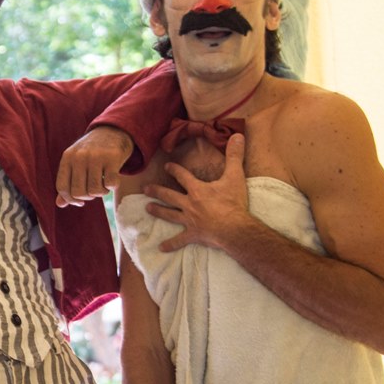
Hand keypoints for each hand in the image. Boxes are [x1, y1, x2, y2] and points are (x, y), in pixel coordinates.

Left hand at [55, 126, 132, 206]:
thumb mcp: (75, 162)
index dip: (70, 200)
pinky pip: (110, 184)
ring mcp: (96, 156)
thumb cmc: (91, 152)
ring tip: (103, 185)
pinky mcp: (112, 157)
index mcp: (67, 158)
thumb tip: (60, 204)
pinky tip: (112, 180)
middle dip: (87, 198)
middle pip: (78, 192)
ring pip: (94, 191)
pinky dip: (112, 186)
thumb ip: (67, 182)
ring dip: (101, 193)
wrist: (113, 131)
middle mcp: (79, 156)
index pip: (62, 187)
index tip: (80, 202)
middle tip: (93, 192)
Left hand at [144, 133, 252, 251]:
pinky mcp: (193, 235)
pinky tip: (161, 247)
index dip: (174, 170)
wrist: (234, 228)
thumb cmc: (233, 203)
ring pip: (169, 215)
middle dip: (157, 191)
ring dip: (158, 211)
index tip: (166, 166)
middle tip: (145, 188)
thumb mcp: (235, 176)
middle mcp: (189, 204)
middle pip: (169, 196)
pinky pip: (179, 240)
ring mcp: (189, 220)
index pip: (182, 177)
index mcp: (197, 190)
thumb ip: (234, 156)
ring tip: (147, 208)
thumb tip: (237, 135)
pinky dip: (171, 244)